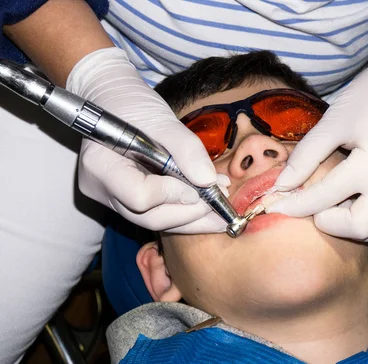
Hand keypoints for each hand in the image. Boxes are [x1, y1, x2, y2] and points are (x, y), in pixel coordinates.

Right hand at [67, 48, 225, 232]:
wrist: (111, 98)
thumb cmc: (130, 103)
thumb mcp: (161, 119)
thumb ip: (185, 149)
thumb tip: (208, 180)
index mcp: (102, 167)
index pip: (139, 197)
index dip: (173, 194)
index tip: (201, 185)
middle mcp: (102, 189)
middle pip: (149, 217)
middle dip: (191, 214)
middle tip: (223, 203)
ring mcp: (112, 197)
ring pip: (155, 220)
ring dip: (192, 216)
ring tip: (221, 204)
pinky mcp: (126, 199)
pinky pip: (156, 211)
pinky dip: (183, 208)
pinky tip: (207, 200)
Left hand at [267, 30, 367, 240]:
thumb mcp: (333, 121)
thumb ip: (306, 156)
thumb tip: (280, 186)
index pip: (326, 196)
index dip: (295, 204)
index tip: (273, 206)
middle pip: (358, 227)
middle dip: (328, 223)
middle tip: (312, 206)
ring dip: (353, 227)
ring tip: (336, 205)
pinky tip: (356, 206)